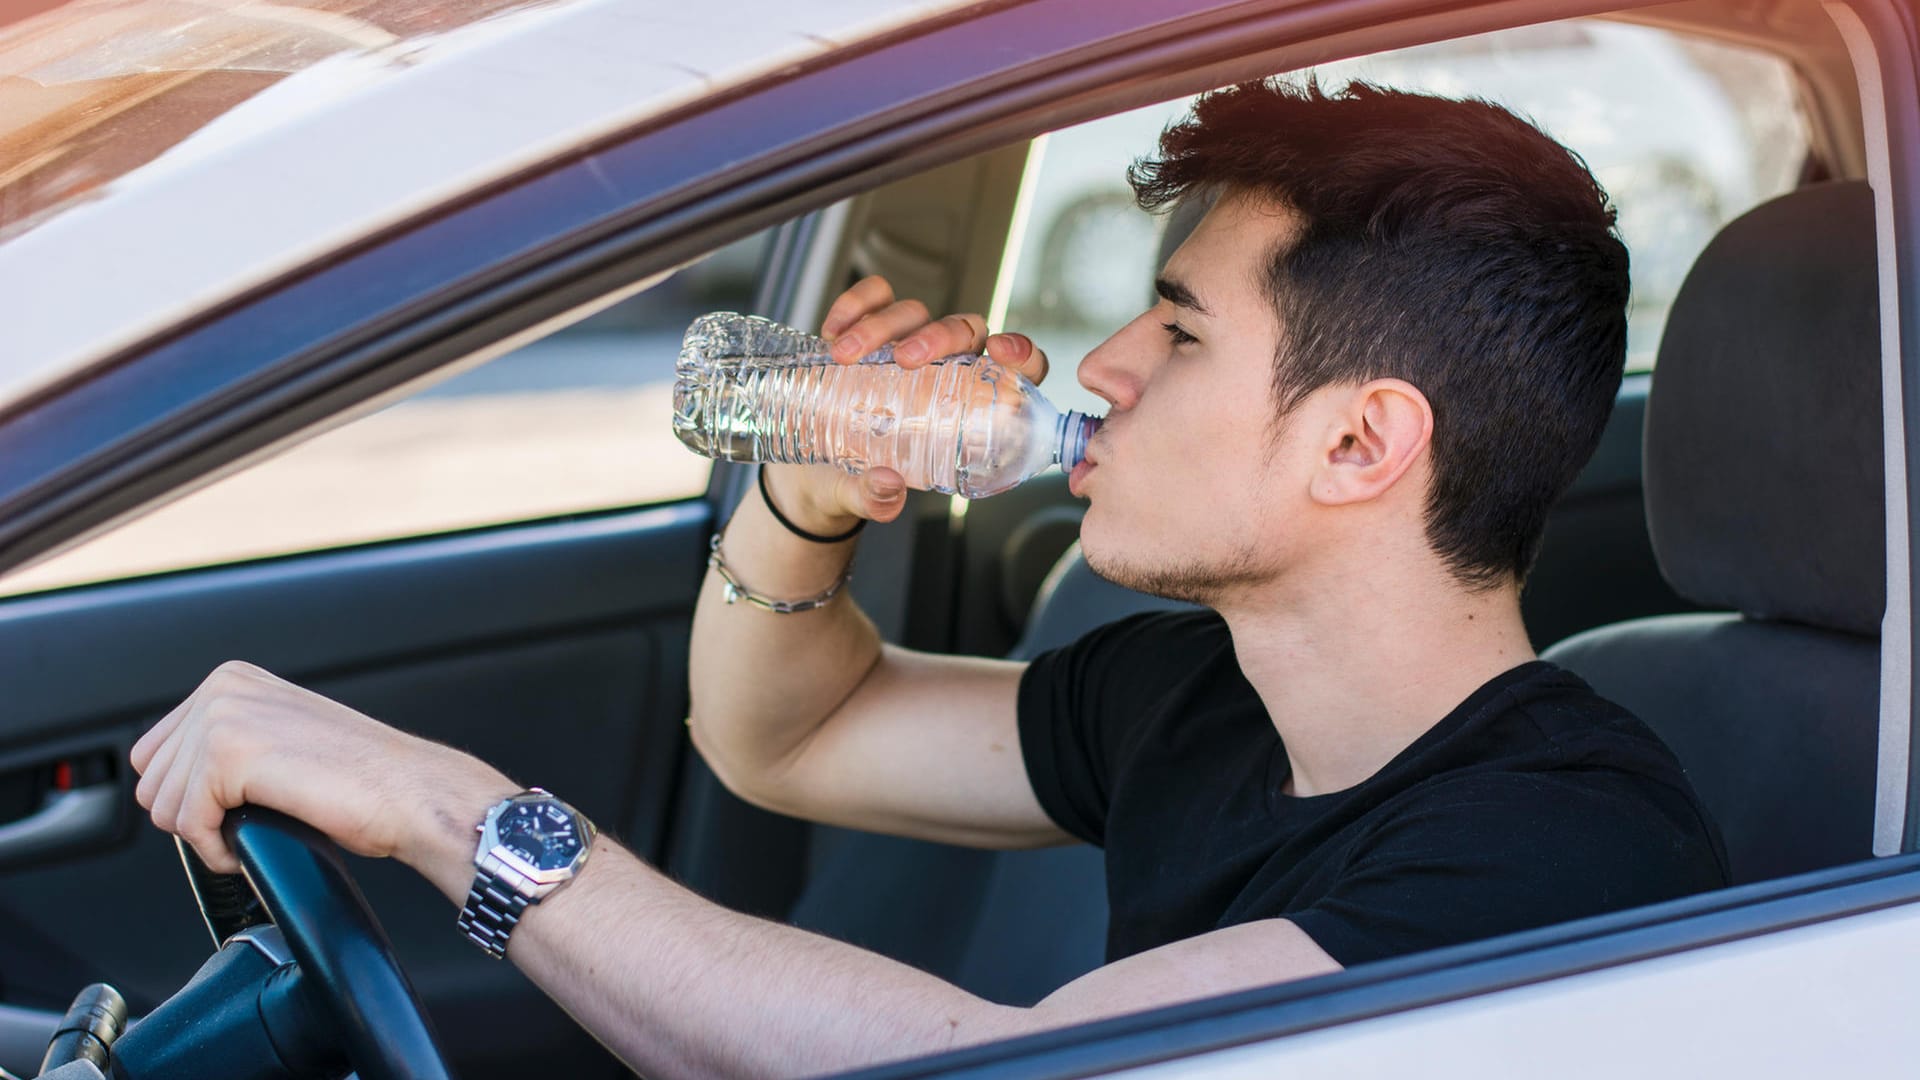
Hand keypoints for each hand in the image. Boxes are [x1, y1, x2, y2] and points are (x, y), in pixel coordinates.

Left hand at [131, 661, 515, 882]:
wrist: (408, 792)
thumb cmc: (362, 778)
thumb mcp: (280, 739)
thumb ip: (228, 743)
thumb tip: (174, 785)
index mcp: (232, 679)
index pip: (153, 753)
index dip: (186, 797)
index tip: (231, 809)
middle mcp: (223, 689)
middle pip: (152, 781)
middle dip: (192, 818)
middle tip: (244, 825)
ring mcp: (225, 716)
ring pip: (163, 805)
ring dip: (205, 835)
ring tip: (252, 832)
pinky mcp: (231, 754)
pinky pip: (188, 824)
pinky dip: (214, 851)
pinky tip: (248, 846)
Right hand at [766, 275, 1053, 530]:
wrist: (805, 476)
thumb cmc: (852, 484)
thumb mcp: (861, 497)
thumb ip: (876, 499)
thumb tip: (887, 487)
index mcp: (965, 411)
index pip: (1016, 372)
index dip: (1022, 354)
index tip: (1000, 351)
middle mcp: (943, 371)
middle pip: (965, 330)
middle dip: (940, 335)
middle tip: (905, 360)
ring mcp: (904, 347)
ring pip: (916, 312)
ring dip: (883, 325)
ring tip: (845, 355)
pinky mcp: (867, 331)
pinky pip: (875, 297)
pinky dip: (856, 303)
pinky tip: (834, 331)